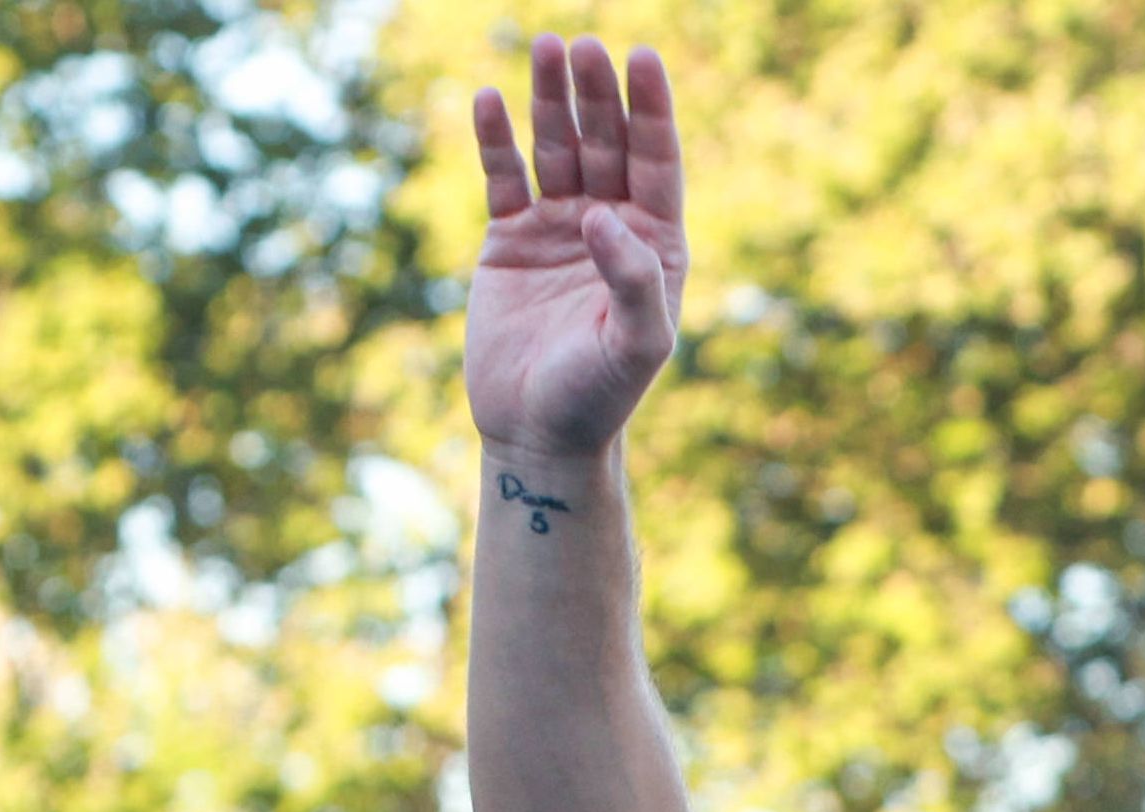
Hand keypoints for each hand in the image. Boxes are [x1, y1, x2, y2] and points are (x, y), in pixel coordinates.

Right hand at [466, 35, 688, 459]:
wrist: (538, 433)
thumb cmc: (599, 396)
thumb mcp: (635, 345)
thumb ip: (633, 281)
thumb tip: (603, 216)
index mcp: (655, 245)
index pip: (657, 162)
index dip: (650, 109)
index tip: (642, 57)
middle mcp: (611, 227)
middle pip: (605, 143)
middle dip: (596, 94)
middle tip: (582, 45)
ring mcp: (559, 228)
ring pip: (555, 148)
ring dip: (549, 100)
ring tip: (543, 47)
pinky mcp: (509, 239)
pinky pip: (503, 176)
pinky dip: (495, 138)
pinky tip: (488, 99)